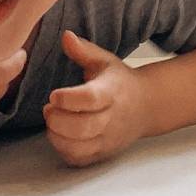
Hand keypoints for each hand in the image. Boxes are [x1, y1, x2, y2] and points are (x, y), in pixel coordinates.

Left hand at [43, 30, 150, 167]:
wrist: (146, 106)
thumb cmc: (119, 81)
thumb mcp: (104, 61)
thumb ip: (83, 50)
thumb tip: (65, 35)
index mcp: (112, 92)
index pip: (90, 99)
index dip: (68, 99)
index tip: (54, 94)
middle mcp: (112, 119)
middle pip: (83, 128)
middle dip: (58, 120)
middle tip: (48, 109)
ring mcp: (108, 139)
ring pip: (79, 148)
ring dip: (58, 137)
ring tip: (53, 121)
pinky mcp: (103, 153)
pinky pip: (79, 160)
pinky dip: (64, 151)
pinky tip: (60, 135)